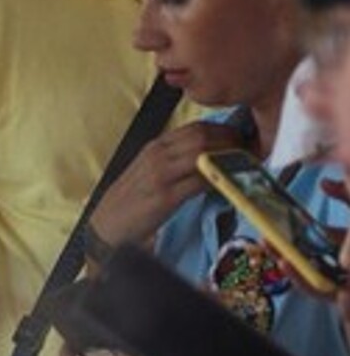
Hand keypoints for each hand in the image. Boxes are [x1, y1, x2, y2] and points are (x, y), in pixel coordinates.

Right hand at [90, 121, 243, 249]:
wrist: (105, 228)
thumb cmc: (129, 204)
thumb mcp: (147, 173)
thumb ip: (173, 162)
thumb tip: (205, 157)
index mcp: (154, 148)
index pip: (195, 127)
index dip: (224, 130)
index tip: (241, 139)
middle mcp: (156, 156)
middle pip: (203, 135)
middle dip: (232, 140)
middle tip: (249, 151)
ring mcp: (160, 175)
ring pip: (203, 152)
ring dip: (228, 157)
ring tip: (243, 165)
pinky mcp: (165, 197)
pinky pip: (199, 181)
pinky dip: (217, 179)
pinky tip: (227, 184)